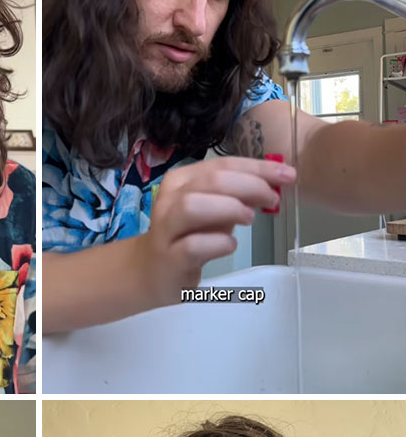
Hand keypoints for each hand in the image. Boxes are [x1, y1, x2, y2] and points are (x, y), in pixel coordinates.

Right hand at [140, 156, 295, 306]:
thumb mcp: (212, 210)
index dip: (257, 167)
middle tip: (272, 199)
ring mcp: (166, 230)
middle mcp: (169, 200)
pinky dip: (218, 243)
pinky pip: (193, 246)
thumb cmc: (186, 237)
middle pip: (210, 181)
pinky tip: (231, 245)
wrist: (149, 271)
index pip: (222, 165)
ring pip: (193, 207)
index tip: (286, 174)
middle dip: (249, 185)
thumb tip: (273, 184)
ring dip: (229, 209)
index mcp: (181, 181)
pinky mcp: (169, 259)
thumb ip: (236, 196)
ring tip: (249, 218)